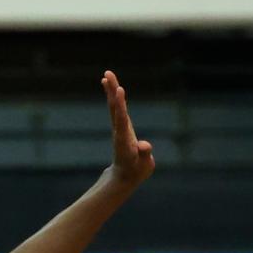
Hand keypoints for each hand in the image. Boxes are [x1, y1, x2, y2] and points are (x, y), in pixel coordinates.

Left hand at [102, 70, 154, 187]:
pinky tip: (112, 87)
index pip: (122, 119)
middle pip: (115, 108)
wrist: (123, 177)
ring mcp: (119, 128)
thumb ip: (145, 155)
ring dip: (111, 90)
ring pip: (114, 106)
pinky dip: (114, 97)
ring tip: (107, 75)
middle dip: (112, 91)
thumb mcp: (144, 166)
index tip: (120, 90)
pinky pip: (116, 108)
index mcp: (124, 139)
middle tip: (107, 74)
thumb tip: (144, 145)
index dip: (121, 105)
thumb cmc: (136, 172)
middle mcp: (119, 131)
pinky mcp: (121, 126)